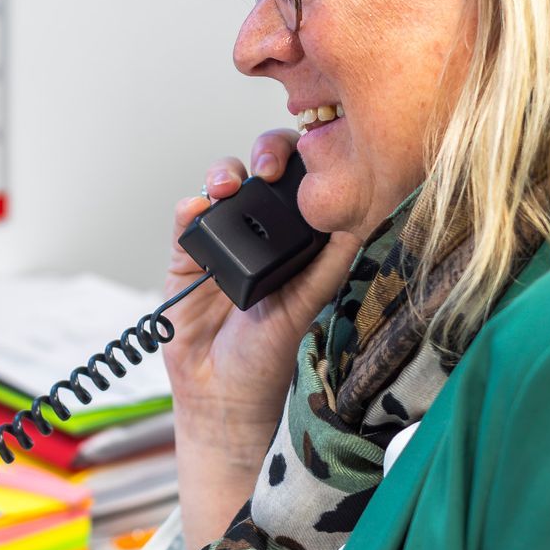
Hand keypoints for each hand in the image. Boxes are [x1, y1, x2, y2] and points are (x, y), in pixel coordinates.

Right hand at [162, 130, 361, 549]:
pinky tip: (199, 209)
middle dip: (267, 153)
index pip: (305, 183)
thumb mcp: (311, 306)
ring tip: (229, 184)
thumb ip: (332, 263)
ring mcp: (222, 242)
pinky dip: (190, 207)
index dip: (309, 161)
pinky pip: (186, 219)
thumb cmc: (272, 359)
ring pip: (222, 185)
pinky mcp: (186, 257)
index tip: (315, 158)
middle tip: (271, 165)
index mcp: (299, 240)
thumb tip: (362, 217)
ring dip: (224, 173)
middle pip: (263, 169)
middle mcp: (261, 232)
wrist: (224, 397)